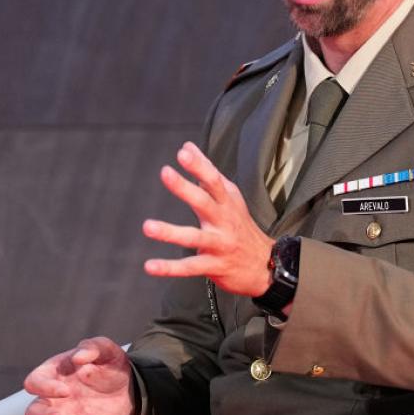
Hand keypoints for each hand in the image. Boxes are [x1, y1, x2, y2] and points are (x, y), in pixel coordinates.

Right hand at [23, 336, 134, 414]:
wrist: (128, 387)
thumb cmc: (109, 364)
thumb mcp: (106, 349)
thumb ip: (92, 347)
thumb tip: (78, 356)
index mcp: (54, 374)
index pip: (34, 382)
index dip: (45, 388)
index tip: (66, 390)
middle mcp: (55, 399)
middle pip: (33, 414)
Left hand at [142, 141, 274, 296]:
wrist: (265, 265)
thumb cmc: (240, 226)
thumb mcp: (229, 197)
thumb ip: (207, 172)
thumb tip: (187, 146)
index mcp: (227, 202)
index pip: (214, 180)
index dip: (199, 165)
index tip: (183, 152)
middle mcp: (224, 221)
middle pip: (204, 201)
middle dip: (185, 187)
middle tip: (165, 173)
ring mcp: (220, 244)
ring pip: (194, 237)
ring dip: (170, 232)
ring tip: (148, 226)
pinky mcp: (214, 266)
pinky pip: (189, 267)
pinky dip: (169, 267)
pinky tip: (150, 265)